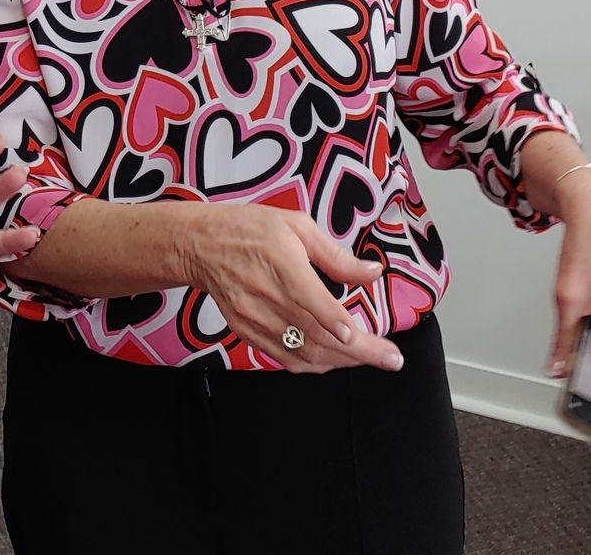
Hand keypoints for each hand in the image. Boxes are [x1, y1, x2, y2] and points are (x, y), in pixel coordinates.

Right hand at [181, 203, 402, 373]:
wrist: (199, 245)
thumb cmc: (249, 228)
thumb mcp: (296, 226)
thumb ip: (336, 255)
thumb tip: (373, 272)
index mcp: (281, 264)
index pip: (311, 301)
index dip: (338, 323)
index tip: (364, 338)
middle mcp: (265, 296)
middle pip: (315, 334)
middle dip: (359, 352)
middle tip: (391, 359)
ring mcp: (253, 318)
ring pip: (302, 352)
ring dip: (340, 362)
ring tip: (370, 359)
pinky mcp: (246, 331)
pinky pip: (283, 357)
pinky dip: (313, 364)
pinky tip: (335, 361)